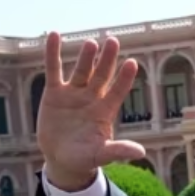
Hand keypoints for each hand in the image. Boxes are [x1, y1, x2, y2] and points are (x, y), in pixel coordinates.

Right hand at [36, 33, 148, 190]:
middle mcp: (92, 98)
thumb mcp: (100, 155)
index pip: (117, 91)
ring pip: (81, 70)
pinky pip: (53, 70)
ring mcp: (74, 93)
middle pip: (101, 75)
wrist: (61, 159)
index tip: (132, 63)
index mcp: (105, 111)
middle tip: (113, 41)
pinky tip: (54, 35)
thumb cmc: (84, 158)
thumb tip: (141, 152)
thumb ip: (118, 150)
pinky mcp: (54, 92)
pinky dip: (53, 53)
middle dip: (107, 60)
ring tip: (91, 43)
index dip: (124, 79)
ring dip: (86, 57)